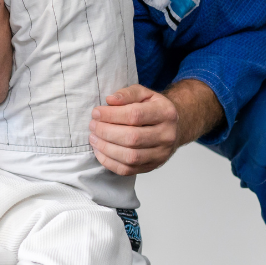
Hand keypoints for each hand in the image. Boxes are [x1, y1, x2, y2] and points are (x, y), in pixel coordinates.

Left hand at [89, 80, 219, 174]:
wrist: (172, 128)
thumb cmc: (153, 109)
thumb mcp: (144, 94)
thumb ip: (127, 94)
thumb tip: (110, 100)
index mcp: (166, 113)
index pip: (135, 115)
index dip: (111, 115)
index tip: (96, 113)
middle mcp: (167, 135)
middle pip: (132, 138)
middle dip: (106, 132)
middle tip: (93, 126)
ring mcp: (161, 154)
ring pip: (130, 157)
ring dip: (106, 148)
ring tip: (93, 138)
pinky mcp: (151, 167)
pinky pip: (127, 170)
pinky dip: (109, 162)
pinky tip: (99, 151)